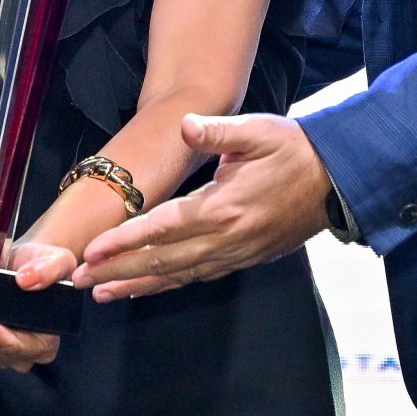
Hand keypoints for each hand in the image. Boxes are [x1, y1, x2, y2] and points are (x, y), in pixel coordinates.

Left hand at [75, 114, 330, 300]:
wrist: (338, 181)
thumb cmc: (296, 152)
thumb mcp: (259, 131)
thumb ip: (218, 131)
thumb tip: (186, 123)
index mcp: (224, 207)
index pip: (163, 228)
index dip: (125, 241)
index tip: (92, 251)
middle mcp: (227, 238)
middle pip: (162, 261)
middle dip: (117, 271)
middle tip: (79, 280)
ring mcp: (235, 253)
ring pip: (177, 276)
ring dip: (136, 285)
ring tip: (100, 292)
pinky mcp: (243, 259)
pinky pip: (197, 277)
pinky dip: (167, 285)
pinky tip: (144, 288)